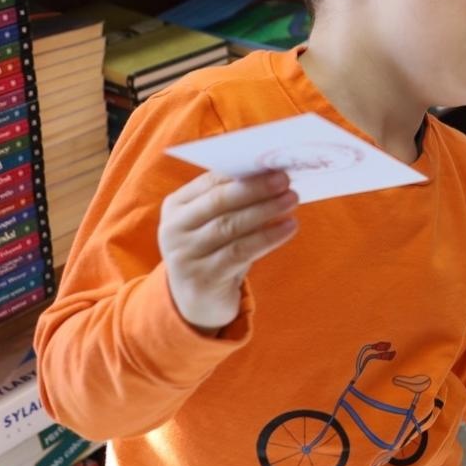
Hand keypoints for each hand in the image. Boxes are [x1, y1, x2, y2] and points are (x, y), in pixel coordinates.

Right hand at [158, 169, 298, 333]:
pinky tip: (289, 227)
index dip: (241, 172)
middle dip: (255, 188)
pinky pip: (241, 252)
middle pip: (218, 202)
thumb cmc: (213, 250)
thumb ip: (230, 200)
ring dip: (265, 210)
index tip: (271, 163)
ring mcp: (185, 256)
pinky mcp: (203, 279)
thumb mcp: (212, 224)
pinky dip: (268, 237)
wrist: (197, 301)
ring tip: (292, 200)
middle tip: (284, 180)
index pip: (208, 182)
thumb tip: (270, 173)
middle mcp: (173, 230)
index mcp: (175, 207)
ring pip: (230, 226)